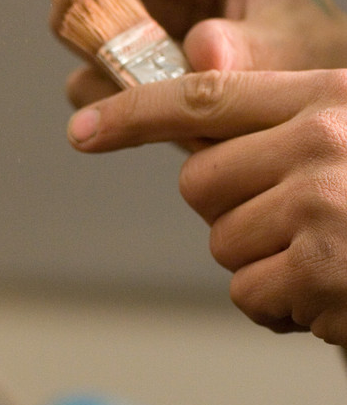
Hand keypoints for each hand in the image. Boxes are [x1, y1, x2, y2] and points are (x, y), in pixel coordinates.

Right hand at [39, 0, 346, 107]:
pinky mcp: (121, 73)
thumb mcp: (292, 40)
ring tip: (157, 89)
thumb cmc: (305, 51)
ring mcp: (129, 27)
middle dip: (77, 10)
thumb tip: (205, 51)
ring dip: (101, 66)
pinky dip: (110, 104)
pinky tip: (158, 113)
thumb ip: (250, 47)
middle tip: (104, 48)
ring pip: (74, 34)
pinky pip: (89, 85)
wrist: (304, 108)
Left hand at [68, 69, 346, 343]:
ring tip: (332, 260)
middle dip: (235, 215)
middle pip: (201, 185)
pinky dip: (284, 307)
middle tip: (299, 227)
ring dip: (266, 265)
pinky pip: (250, 294)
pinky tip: (334, 295)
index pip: (206, 97)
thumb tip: (200, 148)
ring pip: (224, 243)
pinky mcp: (322, 268)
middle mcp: (324, 139)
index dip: (134, 113)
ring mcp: (323, 202)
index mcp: (331, 96)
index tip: (83, 130)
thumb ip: (286, 134)